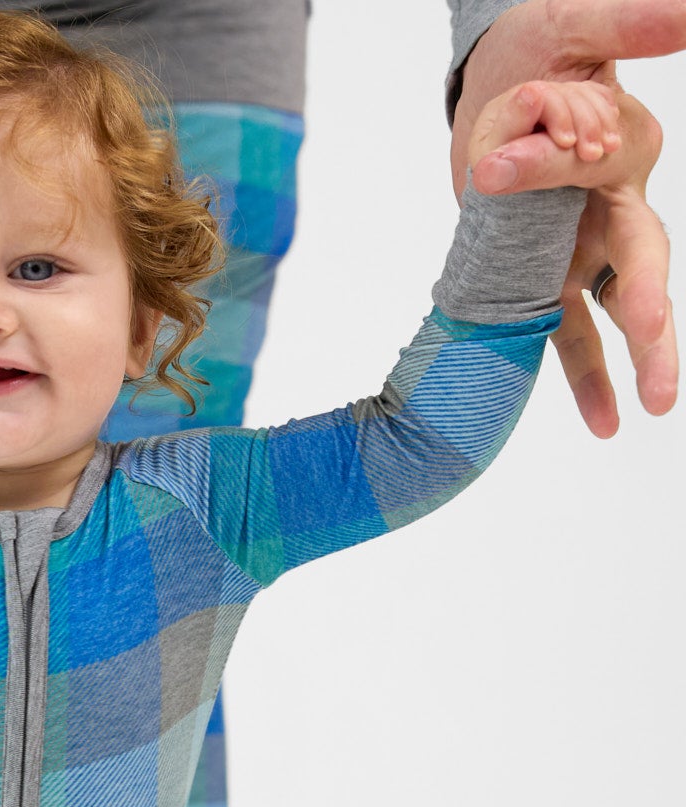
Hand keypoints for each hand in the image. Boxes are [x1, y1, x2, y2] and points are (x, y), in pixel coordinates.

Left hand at [450, 0, 685, 434]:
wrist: (507, 80)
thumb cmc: (542, 50)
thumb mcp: (570, 27)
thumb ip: (622, 25)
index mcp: (626, 147)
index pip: (598, 165)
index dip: (548, 165)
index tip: (494, 164)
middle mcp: (613, 207)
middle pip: (644, 257)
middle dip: (650, 301)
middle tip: (654, 336)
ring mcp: (582, 249)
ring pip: (616, 309)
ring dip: (632, 359)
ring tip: (650, 407)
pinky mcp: (545, 277)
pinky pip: (568, 335)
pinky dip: (586, 380)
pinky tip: (604, 425)